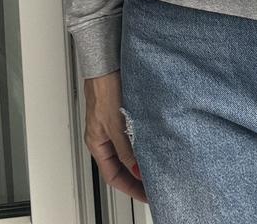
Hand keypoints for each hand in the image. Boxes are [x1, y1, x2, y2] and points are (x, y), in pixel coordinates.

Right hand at [83, 70, 147, 203]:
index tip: (146, 195)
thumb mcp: (116, 124)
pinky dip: (144, 141)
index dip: (130, 188)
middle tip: (156, 183)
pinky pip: (134, 134)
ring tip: (159, 164)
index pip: (113, 176)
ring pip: (129, 149)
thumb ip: (125, 149)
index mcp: (97, 143)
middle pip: (121, 165)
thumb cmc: (104, 89)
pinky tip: (155, 141)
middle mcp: (105, 136)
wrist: (107, 63)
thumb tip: (136, 171)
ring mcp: (114, 124)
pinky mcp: (123, 112)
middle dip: (137, 176)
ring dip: (142, 158)